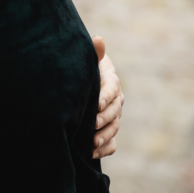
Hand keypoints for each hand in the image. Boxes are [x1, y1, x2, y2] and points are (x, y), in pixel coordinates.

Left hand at [92, 36, 122, 159]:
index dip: (105, 97)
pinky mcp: (108, 130)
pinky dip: (104, 149)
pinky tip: (91, 153)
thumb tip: (98, 39)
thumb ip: (93, 53)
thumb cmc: (81, 67)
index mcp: (111, 82)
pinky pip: (112, 144)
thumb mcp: (86, 59)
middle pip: (114, 112)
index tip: (95, 104)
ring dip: (103, 137)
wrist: (77, 81)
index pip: (112, 90)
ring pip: (114, 128)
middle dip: (103, 119)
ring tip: (91, 143)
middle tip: (90, 125)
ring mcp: (113, 117)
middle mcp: (116, 101)